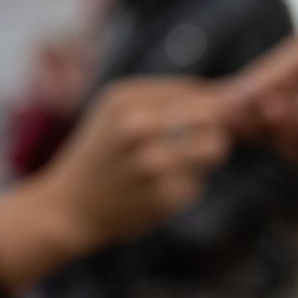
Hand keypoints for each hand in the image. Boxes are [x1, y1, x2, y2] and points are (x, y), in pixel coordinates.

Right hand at [32, 76, 230, 253]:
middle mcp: (139, 127)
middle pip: (214, 116)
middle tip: (204, 135)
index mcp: (126, 99)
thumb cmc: (100, 152)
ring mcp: (153, 164)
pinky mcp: (164, 197)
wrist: (69, 208)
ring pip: (215, 149)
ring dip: (208, 154)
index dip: (214, 102)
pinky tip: (160, 186)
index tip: (212, 113)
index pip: (196, 90)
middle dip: (217, 125)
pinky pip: (198, 183)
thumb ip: (167, 96)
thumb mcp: (117, 109)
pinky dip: (187, 184)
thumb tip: (229, 91)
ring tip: (183, 158)